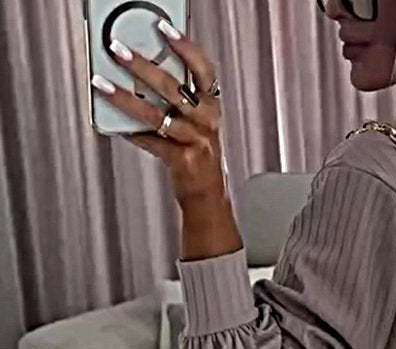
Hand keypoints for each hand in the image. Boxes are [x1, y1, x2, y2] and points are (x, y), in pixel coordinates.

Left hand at [92, 22, 225, 205]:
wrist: (208, 192)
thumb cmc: (197, 151)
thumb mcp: (196, 120)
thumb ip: (177, 98)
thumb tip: (138, 73)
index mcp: (211, 104)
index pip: (203, 69)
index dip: (185, 46)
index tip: (164, 28)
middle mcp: (206, 120)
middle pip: (172, 87)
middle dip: (141, 66)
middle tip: (117, 51)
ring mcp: (196, 141)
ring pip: (156, 115)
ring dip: (125, 99)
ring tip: (103, 85)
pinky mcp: (184, 160)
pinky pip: (152, 142)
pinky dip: (132, 133)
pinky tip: (116, 126)